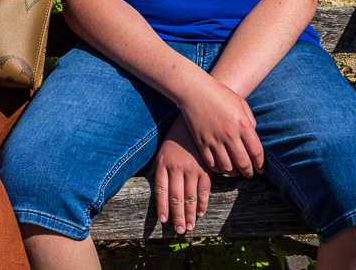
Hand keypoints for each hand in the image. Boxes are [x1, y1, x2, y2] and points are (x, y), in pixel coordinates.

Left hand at [154, 116, 211, 234]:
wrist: (191, 124)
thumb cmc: (174, 140)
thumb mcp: (161, 152)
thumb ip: (156, 169)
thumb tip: (150, 183)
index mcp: (163, 165)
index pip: (161, 191)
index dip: (162, 207)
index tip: (164, 220)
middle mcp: (177, 169)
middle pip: (176, 198)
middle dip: (177, 216)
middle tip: (179, 231)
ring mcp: (192, 169)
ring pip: (190, 197)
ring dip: (190, 214)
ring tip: (189, 227)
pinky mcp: (205, 169)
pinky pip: (204, 190)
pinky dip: (203, 203)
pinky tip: (201, 213)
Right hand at [178, 78, 263, 177]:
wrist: (195, 90)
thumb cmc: (220, 94)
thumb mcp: (241, 104)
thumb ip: (250, 122)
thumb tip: (252, 138)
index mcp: (243, 125)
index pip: (256, 152)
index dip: (260, 164)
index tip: (260, 169)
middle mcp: (230, 135)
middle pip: (243, 163)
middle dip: (249, 172)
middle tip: (250, 175)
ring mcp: (214, 139)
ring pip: (227, 166)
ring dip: (234, 173)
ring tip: (236, 173)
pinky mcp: (201, 142)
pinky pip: (211, 162)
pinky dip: (217, 168)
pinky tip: (221, 167)